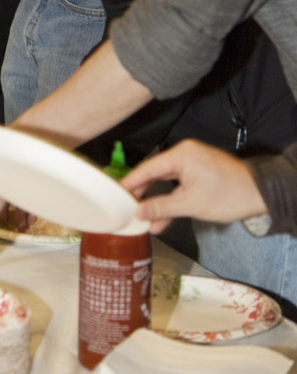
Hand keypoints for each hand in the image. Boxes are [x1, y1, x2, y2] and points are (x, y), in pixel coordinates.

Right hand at [122, 139, 267, 233]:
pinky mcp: (198, 172)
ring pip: (166, 181)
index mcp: (181, 154)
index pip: (148, 168)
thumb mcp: (191, 204)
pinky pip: (178, 184)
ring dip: (157, 201)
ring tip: (140, 217)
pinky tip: (160, 220)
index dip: (131, 182)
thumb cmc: (227, 196)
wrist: (259, 194)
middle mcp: (184, 153)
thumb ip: (162, 207)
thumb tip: (139, 213)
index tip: (115, 194)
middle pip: (155, 173)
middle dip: (142, 193)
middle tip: (124, 207)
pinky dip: (171, 200)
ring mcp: (192, 162)